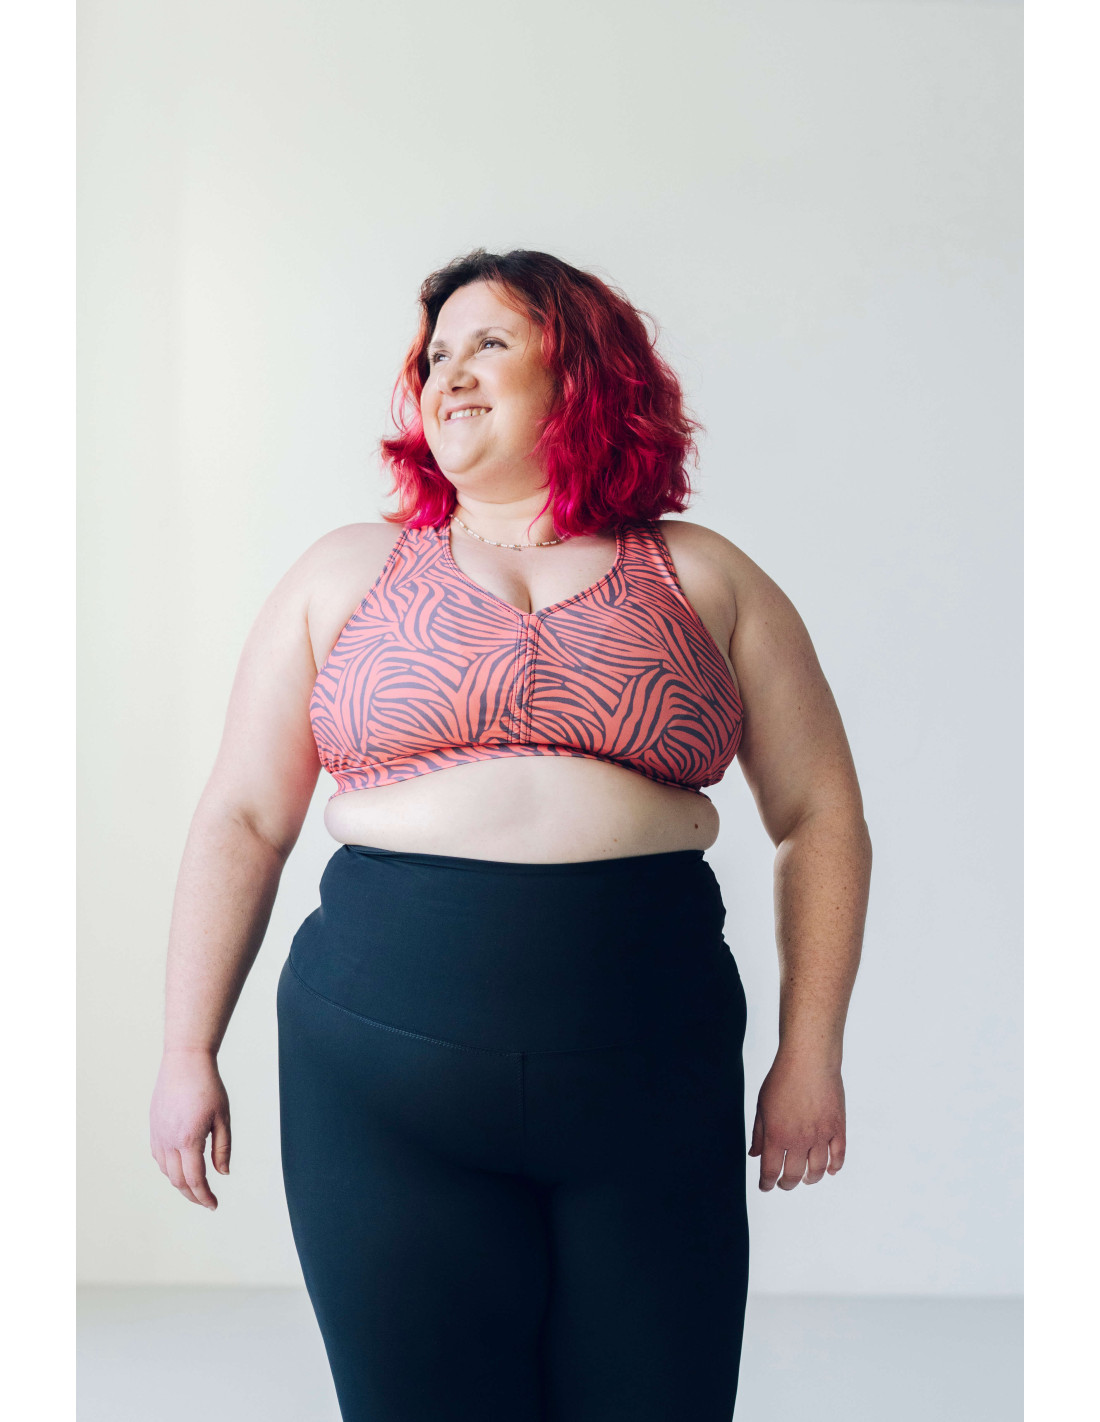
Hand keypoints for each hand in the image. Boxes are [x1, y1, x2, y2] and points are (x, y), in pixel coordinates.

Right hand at [149, 1049, 231, 1209]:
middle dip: (193, 1195)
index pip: (195, 1179)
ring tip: (196, 1187)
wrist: (185, 1061)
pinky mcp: (154, 1128)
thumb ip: (222, 1148)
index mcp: (188, 1140)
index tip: (214, 1205)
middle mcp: (169, 1141)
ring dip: (180, 1183)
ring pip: (166, 1171)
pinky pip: (159, 1158)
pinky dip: (169, 1169)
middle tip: (206, 1201)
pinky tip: (181, 1167)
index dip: (204, 1196)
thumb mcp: (222, 1117)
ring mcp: (158, 1135)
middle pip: (178, 1181)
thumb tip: (222, 1173)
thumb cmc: (208, 1087)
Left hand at [748, 1050, 845, 1190]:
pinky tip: (829, 1170)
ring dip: (810, 1179)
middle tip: (784, 1185)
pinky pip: (838, 1156)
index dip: (767, 1184)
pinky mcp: (838, 1128)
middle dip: (787, 1184)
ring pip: (817, 1170)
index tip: (766, 1187)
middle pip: (794, 1175)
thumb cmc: (782, 1079)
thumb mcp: (762, 1106)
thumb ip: (758, 1133)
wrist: (809, 1061)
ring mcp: (821, 1136)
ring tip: (806, 1179)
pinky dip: (834, 1167)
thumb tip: (754, 1155)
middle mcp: (799, 1141)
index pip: (771, 1171)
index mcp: (777, 1136)